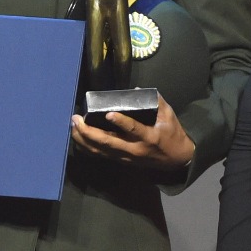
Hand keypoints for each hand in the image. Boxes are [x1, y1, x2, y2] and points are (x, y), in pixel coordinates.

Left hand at [69, 96, 194, 168]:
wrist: (176, 159)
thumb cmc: (172, 134)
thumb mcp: (169, 116)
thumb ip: (156, 101)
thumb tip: (137, 90)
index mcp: (149, 137)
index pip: (133, 129)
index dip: (121, 123)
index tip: (108, 114)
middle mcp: (135, 148)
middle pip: (109, 143)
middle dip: (90, 132)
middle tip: (76, 119)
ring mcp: (126, 157)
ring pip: (101, 151)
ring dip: (84, 140)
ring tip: (73, 127)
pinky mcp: (122, 160)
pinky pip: (101, 155)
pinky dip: (88, 148)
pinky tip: (78, 139)